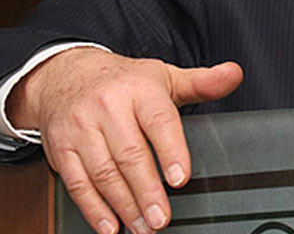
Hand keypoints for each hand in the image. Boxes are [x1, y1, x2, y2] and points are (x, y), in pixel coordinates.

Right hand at [7, 48, 242, 233]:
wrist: (66, 75)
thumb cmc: (123, 81)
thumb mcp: (165, 77)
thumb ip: (202, 83)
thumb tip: (233, 75)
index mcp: (139, 90)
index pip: (159, 121)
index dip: (171, 151)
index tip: (180, 178)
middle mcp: (108, 108)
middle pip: (130, 154)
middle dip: (147, 191)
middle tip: (162, 218)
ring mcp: (81, 128)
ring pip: (103, 172)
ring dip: (124, 205)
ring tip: (143, 226)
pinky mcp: (60, 148)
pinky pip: (76, 182)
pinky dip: (93, 208)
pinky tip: (110, 225)